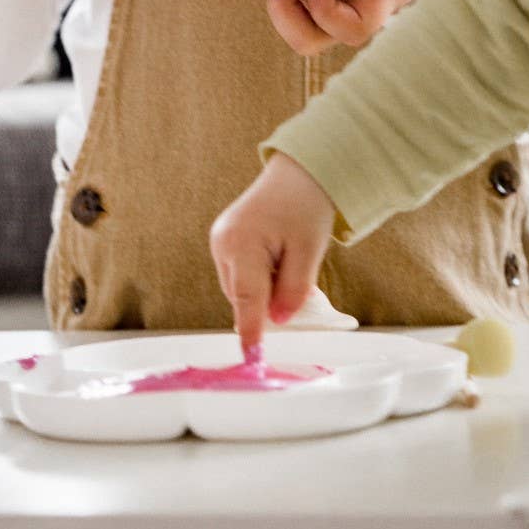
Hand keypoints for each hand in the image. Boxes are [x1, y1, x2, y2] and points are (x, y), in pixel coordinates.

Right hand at [210, 152, 335, 350]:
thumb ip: (293, 289)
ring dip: (264, 291)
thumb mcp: (309, 250)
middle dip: (268, 304)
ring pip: (240, 289)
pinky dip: (260, 279)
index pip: (245, 298)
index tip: (252, 356)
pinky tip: (280, 261)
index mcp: (241, 243)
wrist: (298, 172)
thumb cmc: (305, 206)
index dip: (251, 329)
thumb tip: (279, 320)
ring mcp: (219, 241)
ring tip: (292, 266)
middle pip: (242, 296)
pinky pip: (240, 275)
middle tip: (303, 295)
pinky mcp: (224, 241)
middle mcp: (222, 243)